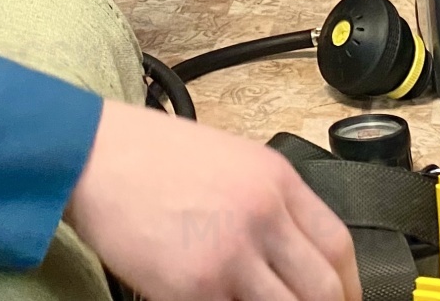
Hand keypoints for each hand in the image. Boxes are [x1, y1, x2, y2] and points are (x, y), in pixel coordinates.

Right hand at [66, 102, 356, 300]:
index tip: (342, 300)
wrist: (91, 154)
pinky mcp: (194, 287)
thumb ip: (268, 202)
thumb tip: (293, 253)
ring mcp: (230, 254)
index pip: (339, 247)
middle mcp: (262, 215)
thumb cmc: (149, 155)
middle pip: (322, 289)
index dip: (348, 287)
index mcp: (276, 180)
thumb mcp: (229, 159)